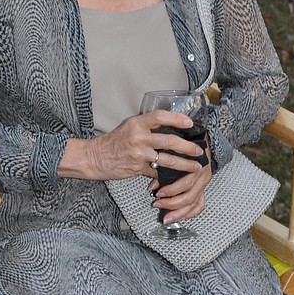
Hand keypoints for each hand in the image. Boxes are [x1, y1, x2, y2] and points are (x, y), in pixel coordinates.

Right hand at [62, 109, 198, 181]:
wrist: (94, 158)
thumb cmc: (113, 141)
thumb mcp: (129, 126)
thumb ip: (147, 126)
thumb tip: (171, 127)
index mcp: (137, 123)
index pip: (160, 117)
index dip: (177, 119)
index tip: (190, 123)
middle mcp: (138, 137)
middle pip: (169, 141)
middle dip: (188, 147)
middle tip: (199, 150)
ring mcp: (138, 154)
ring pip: (167, 160)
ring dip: (184, 164)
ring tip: (195, 166)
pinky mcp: (137, 169)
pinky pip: (157, 172)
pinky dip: (168, 176)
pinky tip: (178, 177)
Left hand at [149, 119, 212, 224]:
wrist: (201, 139)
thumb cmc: (184, 144)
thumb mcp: (172, 151)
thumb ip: (163, 167)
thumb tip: (152, 186)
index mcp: (197, 165)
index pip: (186, 183)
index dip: (171, 191)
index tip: (157, 193)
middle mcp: (203, 176)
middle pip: (190, 196)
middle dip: (172, 204)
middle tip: (157, 204)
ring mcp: (204, 183)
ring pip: (195, 204)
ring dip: (179, 213)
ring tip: (166, 217)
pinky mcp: (203, 188)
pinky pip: (199, 205)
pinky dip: (189, 213)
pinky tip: (179, 217)